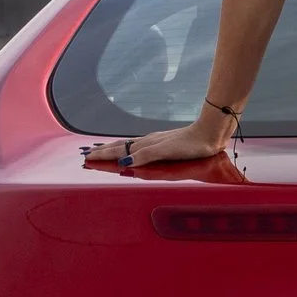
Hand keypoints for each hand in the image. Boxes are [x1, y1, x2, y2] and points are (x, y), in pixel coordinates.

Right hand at [85, 116, 232, 168]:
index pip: (119, 152)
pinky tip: (129, 151)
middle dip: (102, 152)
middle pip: (120, 147)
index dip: (103, 156)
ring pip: (128, 146)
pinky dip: (127, 150)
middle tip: (87, 156)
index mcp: (146, 145)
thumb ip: (146, 156)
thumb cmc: (191, 144)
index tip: (87, 159)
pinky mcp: (163, 144)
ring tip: (101, 152)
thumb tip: (124, 163)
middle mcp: (147, 142)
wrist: (209, 133)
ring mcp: (154, 142)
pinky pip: (138, 147)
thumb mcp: (167, 151)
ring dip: (112, 150)